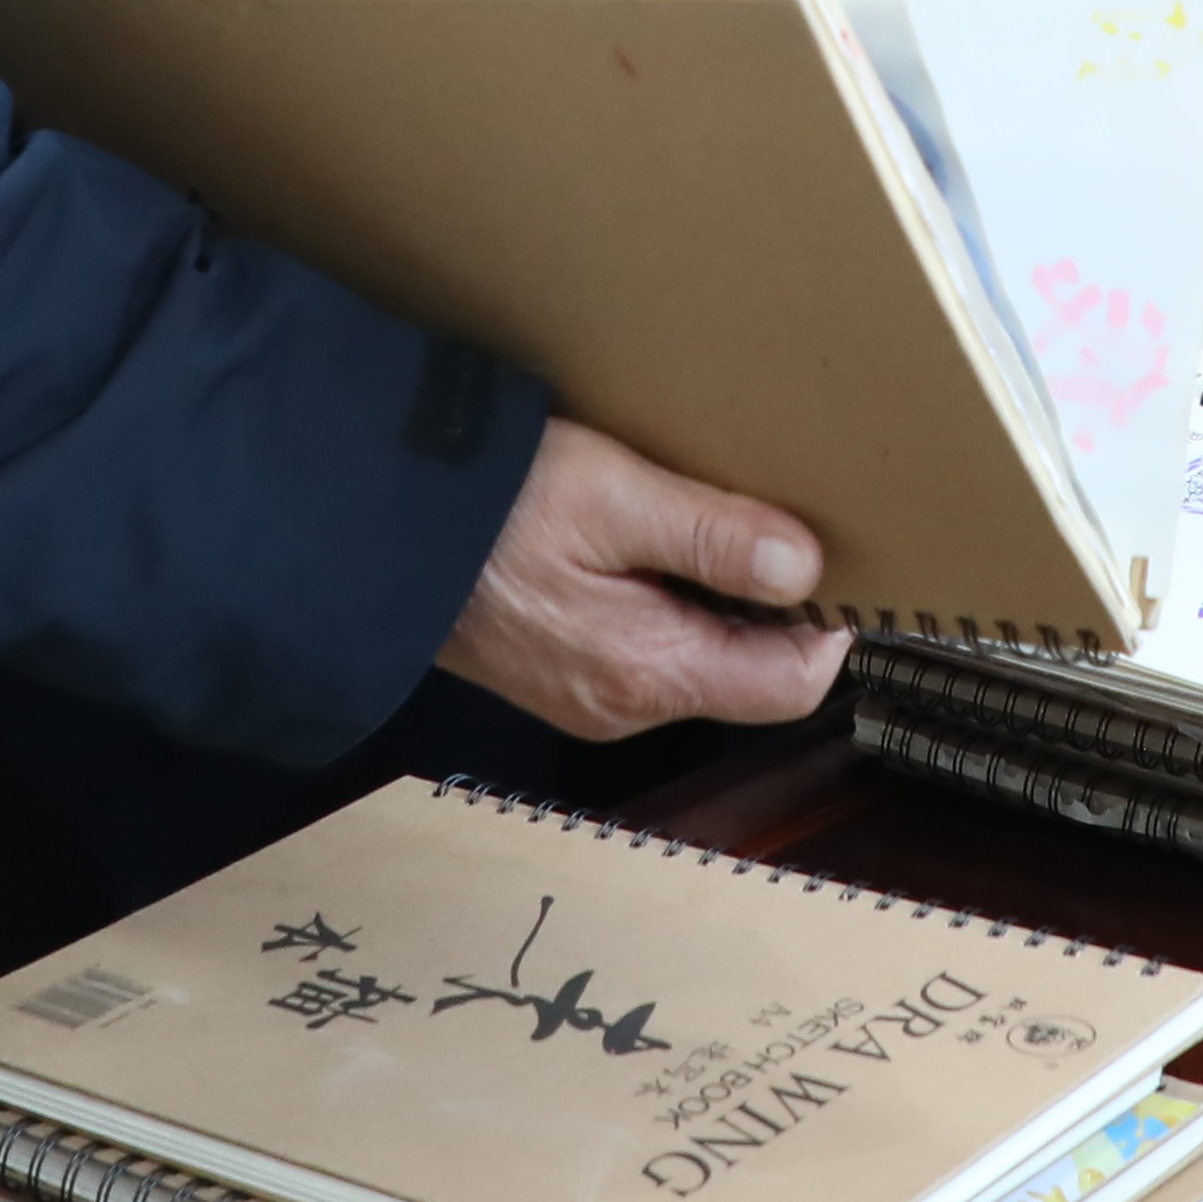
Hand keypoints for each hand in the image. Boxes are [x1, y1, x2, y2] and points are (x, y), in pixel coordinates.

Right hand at [430, 413, 845, 740]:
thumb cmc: (481, 508)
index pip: (792, 685)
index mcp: (645, 671)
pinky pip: (654, 649)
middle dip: (774, 607)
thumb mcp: (611, 496)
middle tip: (771, 522)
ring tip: (707, 520)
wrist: (372, 529)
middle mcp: (623, 704)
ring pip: (704, 659)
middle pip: (751, 674)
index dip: (826, 623)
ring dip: (722, 599)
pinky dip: (673, 602)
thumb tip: (805, 569)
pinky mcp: (568, 674)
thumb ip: (712, 537)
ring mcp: (593, 696)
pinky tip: (652, 542)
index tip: (831, 558)